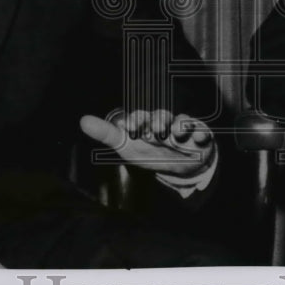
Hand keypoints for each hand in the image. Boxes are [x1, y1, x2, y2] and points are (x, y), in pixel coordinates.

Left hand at [80, 109, 215, 178]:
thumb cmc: (152, 154)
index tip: (131, 127)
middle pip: (161, 116)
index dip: (136, 120)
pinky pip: (202, 132)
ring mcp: (183, 129)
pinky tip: (197, 138)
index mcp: (146, 124)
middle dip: (158, 122)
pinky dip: (200, 134)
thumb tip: (83, 120)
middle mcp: (165, 123)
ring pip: (181, 122)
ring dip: (179, 127)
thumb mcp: (129, 147)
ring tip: (176, 134)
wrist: (183, 168)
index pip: (140, 117)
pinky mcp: (200, 135)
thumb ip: (107, 134)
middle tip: (155, 132)